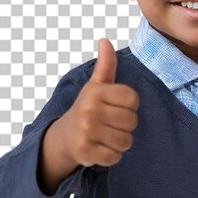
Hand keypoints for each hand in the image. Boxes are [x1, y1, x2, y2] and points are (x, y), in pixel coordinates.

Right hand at [58, 38, 139, 167]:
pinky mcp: (86, 152)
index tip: (116, 106)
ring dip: (120, 141)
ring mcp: (87, 132)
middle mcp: (90, 110)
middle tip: (110, 123)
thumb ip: (106, 65)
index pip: (133, 98)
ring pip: (126, 140)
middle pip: (132, 121)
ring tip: (106, 135)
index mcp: (96, 91)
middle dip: (125, 125)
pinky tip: (100, 147)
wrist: (65, 136)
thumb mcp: (96, 85)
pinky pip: (115, 157)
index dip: (129, 105)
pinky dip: (111, 155)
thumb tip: (105, 40)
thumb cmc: (88, 107)